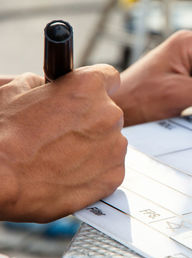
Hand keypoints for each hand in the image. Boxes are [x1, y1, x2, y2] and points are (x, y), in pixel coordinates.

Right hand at [0, 65, 126, 221]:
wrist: (2, 179)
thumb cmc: (5, 137)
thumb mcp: (16, 92)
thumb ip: (42, 84)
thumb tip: (44, 86)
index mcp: (89, 86)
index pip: (108, 78)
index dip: (96, 88)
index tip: (89, 97)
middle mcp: (109, 114)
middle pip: (108, 113)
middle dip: (91, 121)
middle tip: (65, 134)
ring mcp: (115, 146)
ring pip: (111, 142)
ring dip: (95, 147)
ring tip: (64, 157)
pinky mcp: (114, 175)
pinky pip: (110, 168)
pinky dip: (96, 171)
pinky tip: (71, 173)